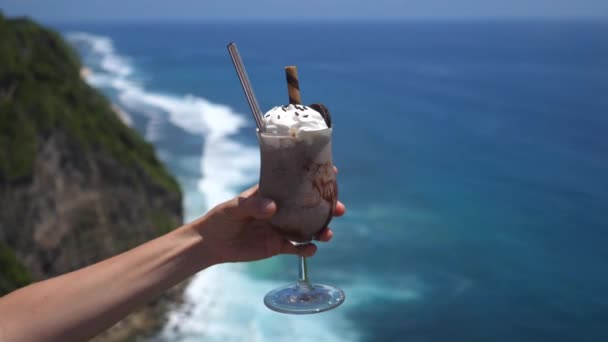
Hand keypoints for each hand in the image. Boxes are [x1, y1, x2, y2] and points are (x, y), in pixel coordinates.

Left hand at [192, 183, 344, 264]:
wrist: (212, 243)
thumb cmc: (221, 218)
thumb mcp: (234, 208)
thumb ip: (252, 206)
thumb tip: (273, 207)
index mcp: (273, 193)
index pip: (296, 182)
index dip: (314, 177)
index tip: (333, 172)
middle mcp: (281, 209)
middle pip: (309, 206)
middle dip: (327, 206)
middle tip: (339, 208)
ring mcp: (281, 228)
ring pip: (308, 228)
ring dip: (321, 230)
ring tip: (327, 234)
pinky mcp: (277, 246)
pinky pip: (297, 248)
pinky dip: (306, 250)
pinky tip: (312, 250)